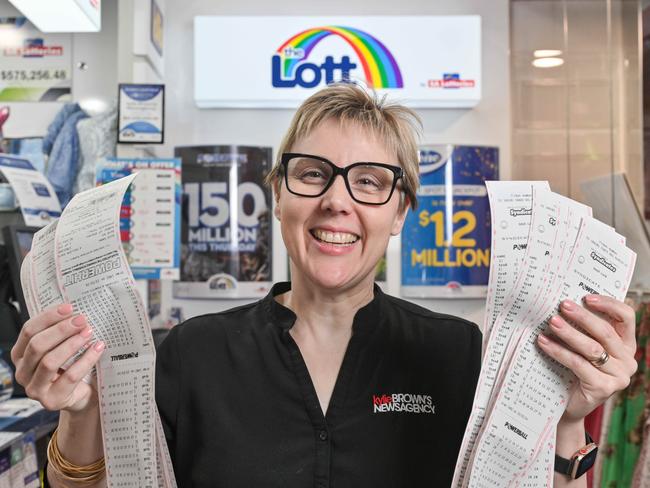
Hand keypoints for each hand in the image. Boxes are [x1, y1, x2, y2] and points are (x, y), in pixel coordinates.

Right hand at [11, 303, 104, 412]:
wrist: (79, 396)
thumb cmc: (68, 368)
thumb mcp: (59, 348)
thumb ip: (60, 333)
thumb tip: (75, 311)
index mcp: (20, 355)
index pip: (28, 331)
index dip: (48, 317)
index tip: (69, 307)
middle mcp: (22, 372)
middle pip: (37, 345)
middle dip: (61, 330)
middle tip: (82, 320)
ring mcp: (35, 389)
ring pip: (50, 361)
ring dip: (72, 344)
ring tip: (89, 333)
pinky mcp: (51, 400)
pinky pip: (70, 376)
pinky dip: (86, 360)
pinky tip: (97, 348)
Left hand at [537, 295, 636, 422]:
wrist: (568, 404)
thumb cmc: (573, 369)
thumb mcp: (581, 346)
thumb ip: (582, 328)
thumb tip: (563, 302)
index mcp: (625, 344)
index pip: (626, 317)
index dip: (609, 304)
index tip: (586, 297)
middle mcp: (627, 360)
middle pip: (606, 332)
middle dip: (582, 316)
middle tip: (562, 305)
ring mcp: (619, 376)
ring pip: (592, 348)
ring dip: (569, 333)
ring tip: (551, 322)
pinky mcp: (604, 388)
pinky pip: (579, 364)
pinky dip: (559, 351)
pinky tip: (544, 343)